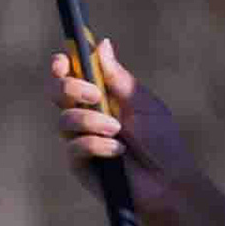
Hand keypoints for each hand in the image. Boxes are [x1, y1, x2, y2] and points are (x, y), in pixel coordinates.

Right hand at [50, 39, 194, 213]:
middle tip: (94, 95)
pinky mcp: (79, 163)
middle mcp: (85, 114)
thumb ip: (119, 78)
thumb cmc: (161, 141)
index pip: (71, 74)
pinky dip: (96, 145)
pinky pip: (74, 147)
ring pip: (64, 119)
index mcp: (100, 95)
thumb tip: (102, 44)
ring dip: (90, 121)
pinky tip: (117, 152)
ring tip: (117, 131)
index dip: (62, 64)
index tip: (66, 60)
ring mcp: (80, 139)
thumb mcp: (143, 103)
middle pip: (55, 92)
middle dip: (69, 88)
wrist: (168, 182)